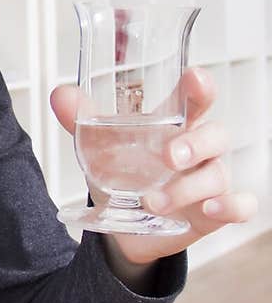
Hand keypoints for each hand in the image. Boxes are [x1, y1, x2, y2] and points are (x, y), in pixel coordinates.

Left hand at [50, 67, 258, 266]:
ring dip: (186, 188)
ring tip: (151, 202)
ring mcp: (210, 180)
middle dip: (195, 143)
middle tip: (169, 156)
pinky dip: (232, 206)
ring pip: (218, 175)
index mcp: (176, 126)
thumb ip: (82, 121)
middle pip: (216, 135)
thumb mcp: (99, 148)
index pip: (196, 99)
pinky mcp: (214, 212)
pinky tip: (211, 209)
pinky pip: (241, 205)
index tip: (196, 79)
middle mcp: (200, 150)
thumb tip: (60, 94)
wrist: (125, 224)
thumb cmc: (124, 175)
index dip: (200, 88)